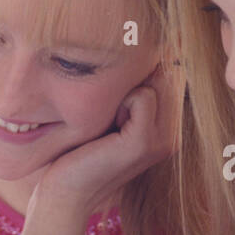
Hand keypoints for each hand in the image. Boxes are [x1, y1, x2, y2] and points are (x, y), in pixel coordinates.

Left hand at [31, 56, 182, 219]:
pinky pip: (143, 96)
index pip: (171, 70)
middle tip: (110, 112)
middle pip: (167, 72)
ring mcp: (163, 141)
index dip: (142, 70)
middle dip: (135, 79)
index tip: (116, 96)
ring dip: (125, 90)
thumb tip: (145, 45)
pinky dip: (121, 102)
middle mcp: (171, 133)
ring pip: (156, 81)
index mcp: (167, 126)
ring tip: (108, 120)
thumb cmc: (80, 146)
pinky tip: (106, 127)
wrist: (63, 189)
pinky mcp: (145, 144)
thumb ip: (131, 85)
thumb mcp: (110, 111)